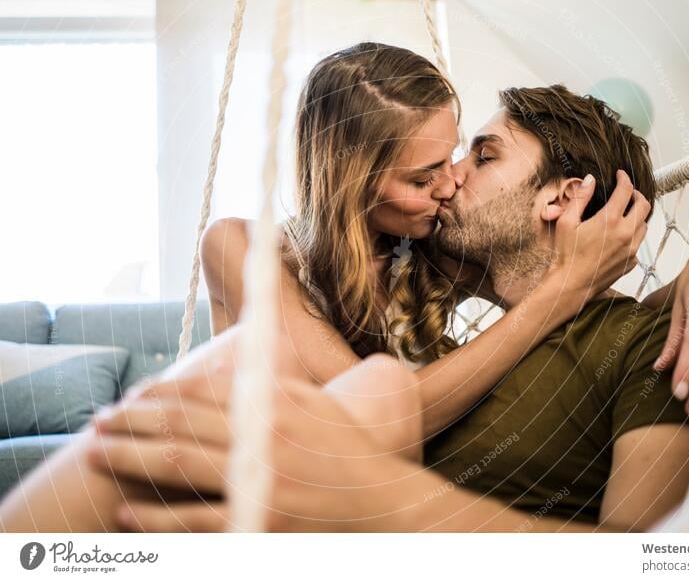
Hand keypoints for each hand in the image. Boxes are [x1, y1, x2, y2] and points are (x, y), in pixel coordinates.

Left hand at [88, 353, 415, 531]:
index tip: (131, 395)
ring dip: (131, 459)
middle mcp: (263, 439)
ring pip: (178, 466)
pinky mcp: (258, 524)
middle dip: (131, 420)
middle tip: (97, 420)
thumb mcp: (318, 405)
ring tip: (96, 455)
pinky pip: (196, 521)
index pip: (202, 392)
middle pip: (180, 424)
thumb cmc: (349, 451)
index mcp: (276, 405)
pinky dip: (158, 518)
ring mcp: (259, 482)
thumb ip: (274, 386)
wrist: (381, 504)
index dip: (159, 393)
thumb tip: (229, 373)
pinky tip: (128, 513)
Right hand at [551, 170, 649, 300]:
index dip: (624, 179)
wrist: (571, 284)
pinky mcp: (631, 262)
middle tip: (627, 192)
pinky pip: (638, 243)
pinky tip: (618, 236)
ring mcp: (631, 249)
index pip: (626, 190)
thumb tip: (591, 180)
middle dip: (637, 194)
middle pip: (644, 205)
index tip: (620, 175)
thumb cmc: (566, 255)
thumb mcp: (567, 222)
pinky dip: (632, 235)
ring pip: (644, 224)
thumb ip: (580, 198)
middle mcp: (625, 233)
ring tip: (625, 213)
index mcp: (609, 220)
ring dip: (637, 215)